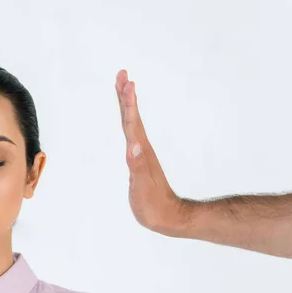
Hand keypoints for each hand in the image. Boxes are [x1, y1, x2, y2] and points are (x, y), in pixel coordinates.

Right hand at [115, 70, 189, 235]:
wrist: (169, 217)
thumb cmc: (154, 205)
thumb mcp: (143, 188)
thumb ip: (137, 166)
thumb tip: (132, 144)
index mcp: (141, 151)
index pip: (132, 123)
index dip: (128, 103)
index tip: (126, 82)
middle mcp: (142, 148)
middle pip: (132, 117)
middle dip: (126, 96)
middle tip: (122, 74)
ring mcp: (141, 154)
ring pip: (132, 124)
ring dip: (127, 105)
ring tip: (123, 89)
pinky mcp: (139, 161)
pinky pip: (131, 135)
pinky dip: (127, 122)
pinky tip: (127, 121)